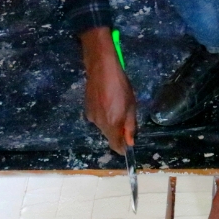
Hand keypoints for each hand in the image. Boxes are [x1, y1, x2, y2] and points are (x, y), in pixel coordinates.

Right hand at [81, 27, 136, 153]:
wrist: (102, 69)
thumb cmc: (121, 87)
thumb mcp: (131, 106)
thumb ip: (130, 126)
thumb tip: (130, 142)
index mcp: (112, 124)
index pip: (116, 145)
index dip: (122, 149)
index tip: (128, 147)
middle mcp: (100, 124)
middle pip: (109, 136)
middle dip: (118, 133)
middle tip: (126, 120)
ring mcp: (91, 117)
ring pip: (103, 126)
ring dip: (111, 122)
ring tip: (116, 106)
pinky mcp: (86, 109)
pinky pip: (98, 118)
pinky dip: (103, 115)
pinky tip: (106, 102)